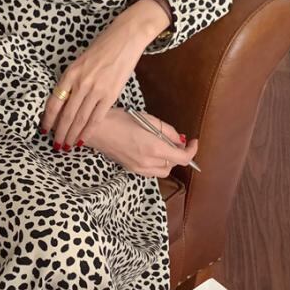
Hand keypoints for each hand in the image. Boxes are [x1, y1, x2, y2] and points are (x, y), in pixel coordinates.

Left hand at [41, 2, 187, 151]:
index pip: (54, 101)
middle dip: (60, 132)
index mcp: (70, 73)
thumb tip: (65, 100)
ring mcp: (95, 89)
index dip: (48, 118)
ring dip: (72, 134)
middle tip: (56, 145)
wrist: (125, 38)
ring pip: (80, 118)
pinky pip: (97, 117)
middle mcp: (80, 82)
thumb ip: (72, 80)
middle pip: (66, 114)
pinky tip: (83, 138)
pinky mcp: (111, 94)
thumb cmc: (102, 48)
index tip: (45, 129)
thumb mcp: (80, 61)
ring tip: (67, 146)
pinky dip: (89, 130)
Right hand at [58, 100, 197, 181]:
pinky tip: (150, 151)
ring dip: (168, 160)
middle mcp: (148, 162)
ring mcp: (138, 168)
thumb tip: (180, 140)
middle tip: (175, 140)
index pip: (183, 158)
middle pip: (173, 165)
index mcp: (154, 148)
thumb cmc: (120, 119)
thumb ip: (167, 130)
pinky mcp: (130, 169)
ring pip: (163, 171)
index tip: (194, 142)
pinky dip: (157, 163)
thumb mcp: (148, 119)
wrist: (95, 129)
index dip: (192, 150)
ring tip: (162, 145)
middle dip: (178, 153)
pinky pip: (151, 171)